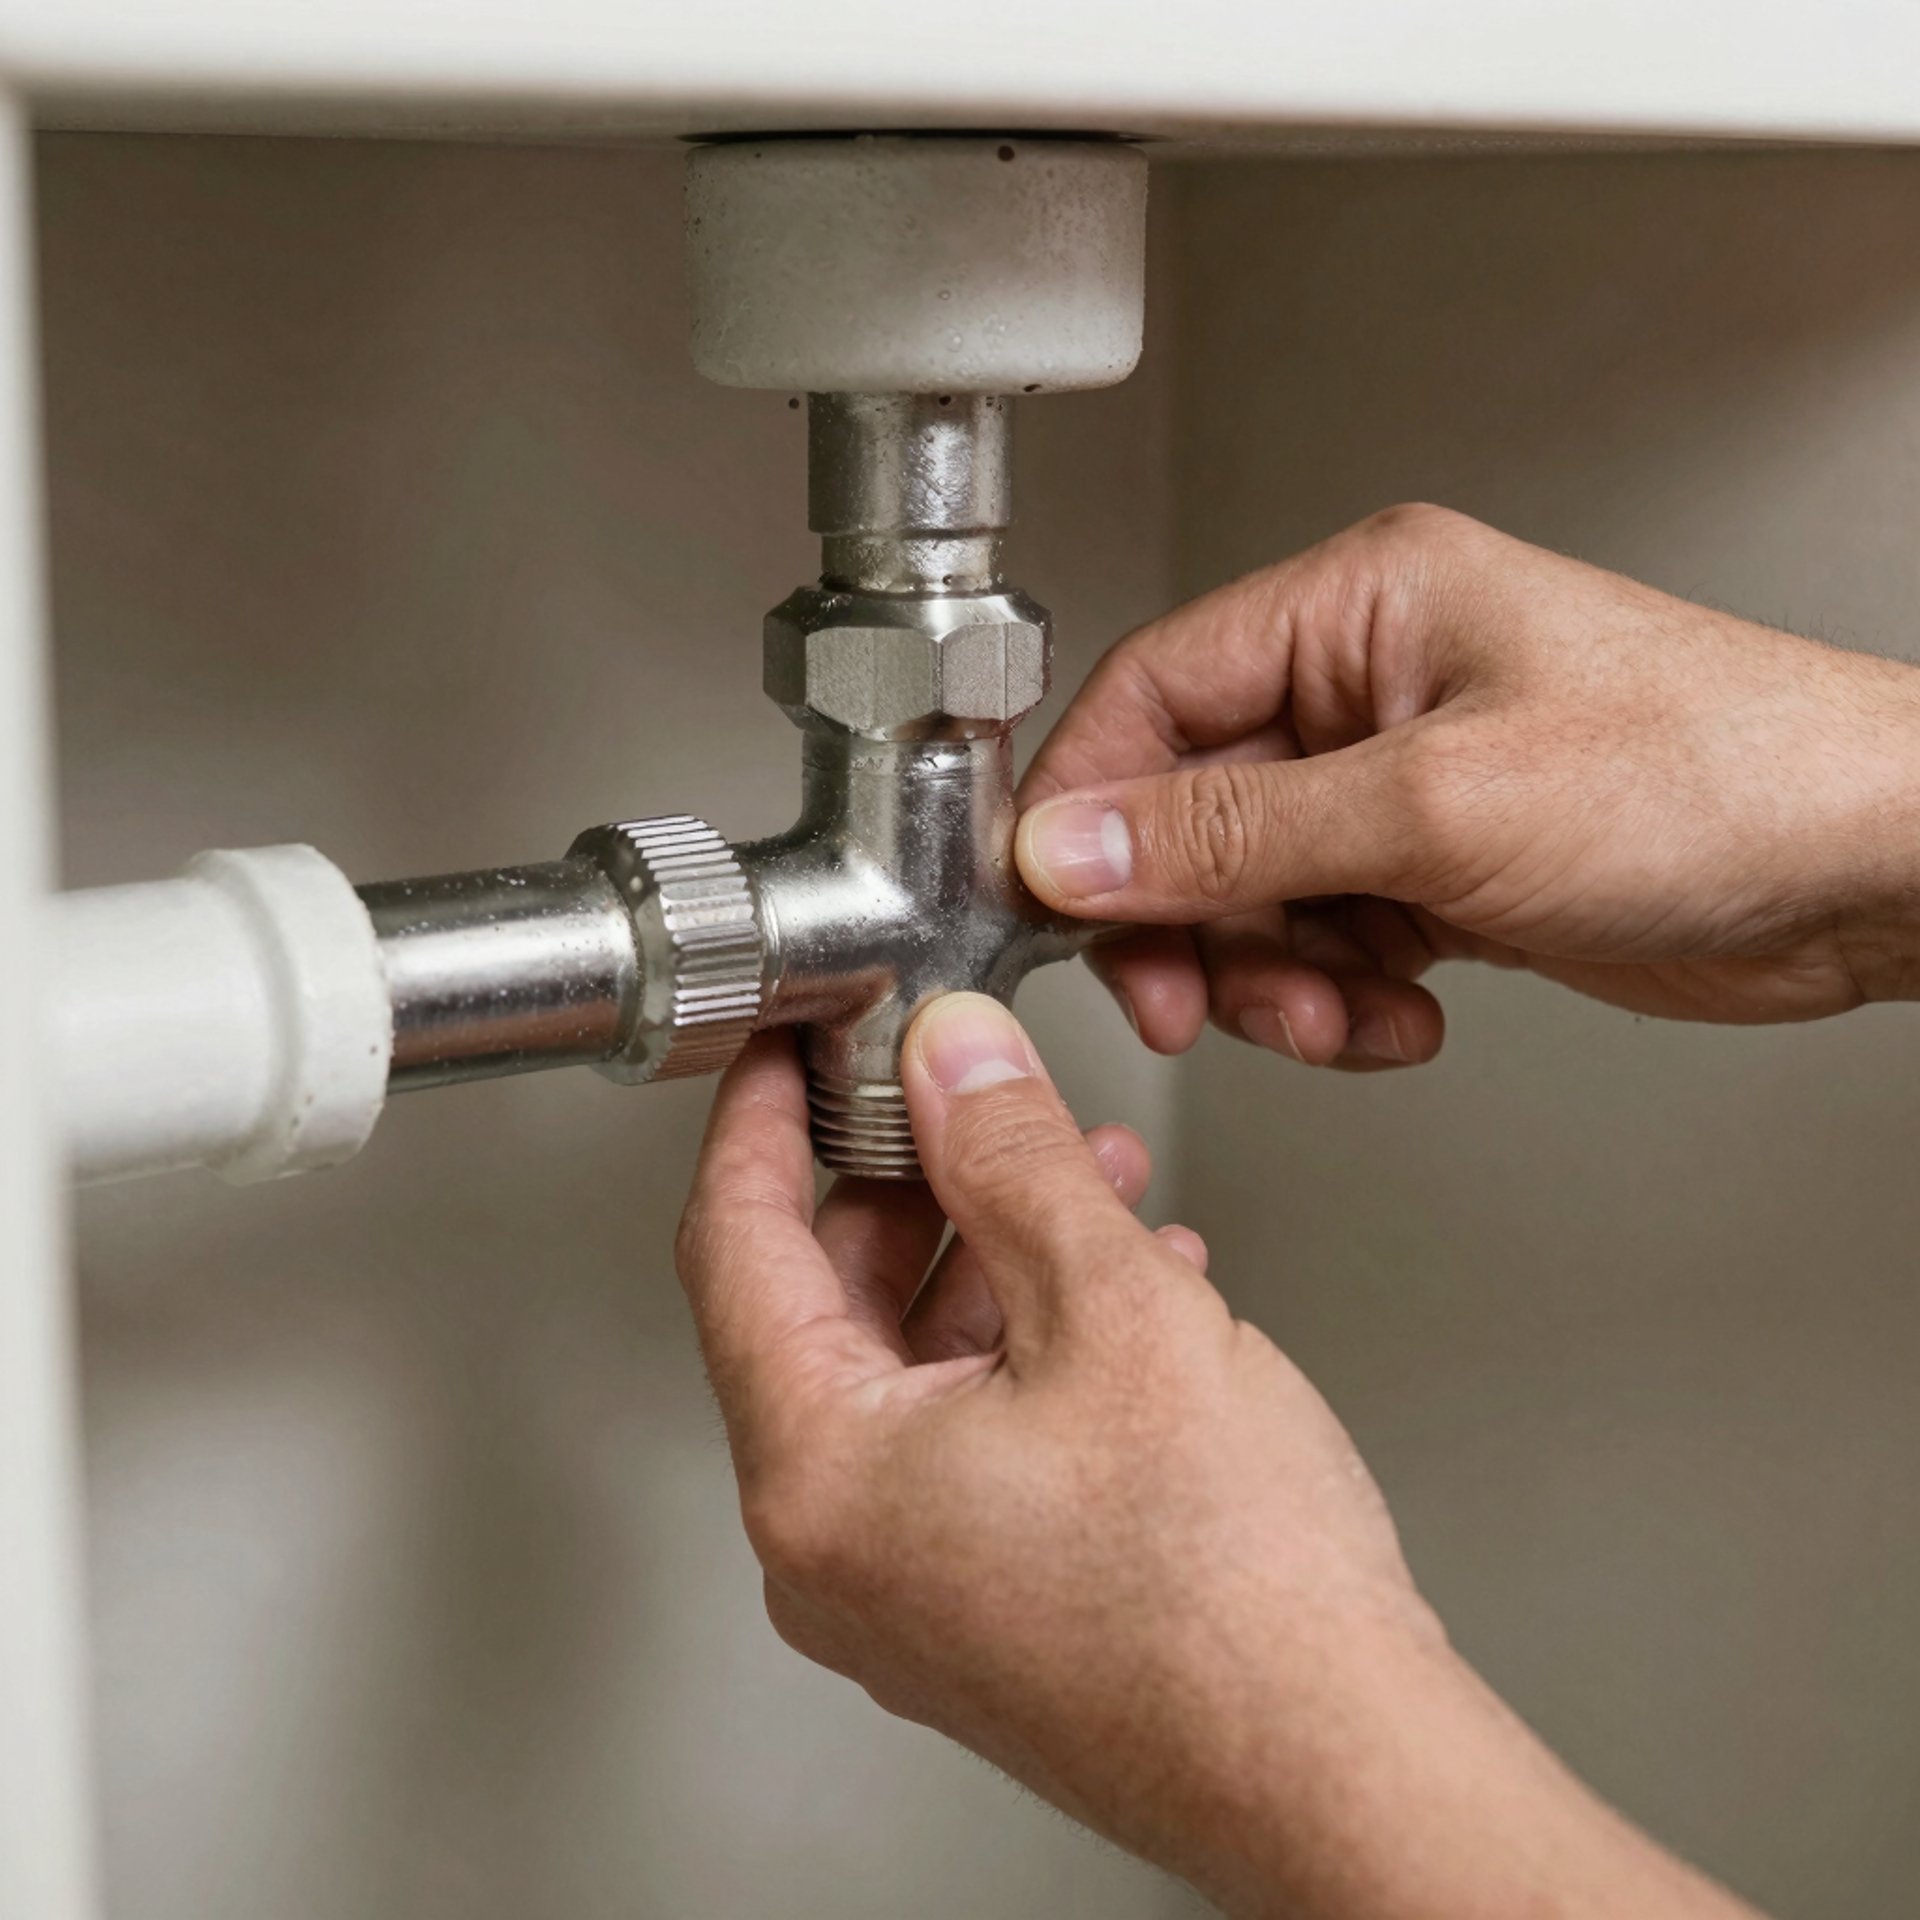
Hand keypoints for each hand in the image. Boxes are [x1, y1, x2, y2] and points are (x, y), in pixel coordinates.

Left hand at [676, 994, 1754, 1918]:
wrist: (1342, 1772)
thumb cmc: (1234, 1596)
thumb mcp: (1113, 1304)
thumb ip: (1011, 1155)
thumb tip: (951, 1060)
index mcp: (820, 1472)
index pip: (735, 1244)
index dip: (759, 1119)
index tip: (782, 1048)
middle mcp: (835, 1549)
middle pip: (823, 1305)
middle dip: (912, 1180)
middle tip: (963, 1098)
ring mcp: (907, 1592)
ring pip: (909, 1368)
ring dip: (992, 1257)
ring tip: (1084, 1183)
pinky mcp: (982, 1612)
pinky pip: (964, 1438)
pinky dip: (1024, 1346)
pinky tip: (1125, 1292)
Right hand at [1016, 505, 1919, 1065]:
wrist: (1868, 869)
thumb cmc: (1713, 776)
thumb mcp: (1436, 807)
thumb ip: (1232, 834)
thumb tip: (1075, 847)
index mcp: (1356, 609)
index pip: (1152, 694)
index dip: (1087, 807)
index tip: (1057, 905)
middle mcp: (1367, 687)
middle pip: (1187, 811)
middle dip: (1190, 924)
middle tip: (1197, 1001)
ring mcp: (1403, 782)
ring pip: (1252, 895)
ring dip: (1276, 979)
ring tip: (1344, 1014)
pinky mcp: (1440, 868)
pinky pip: (1327, 942)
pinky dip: (1344, 998)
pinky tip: (1405, 1015)